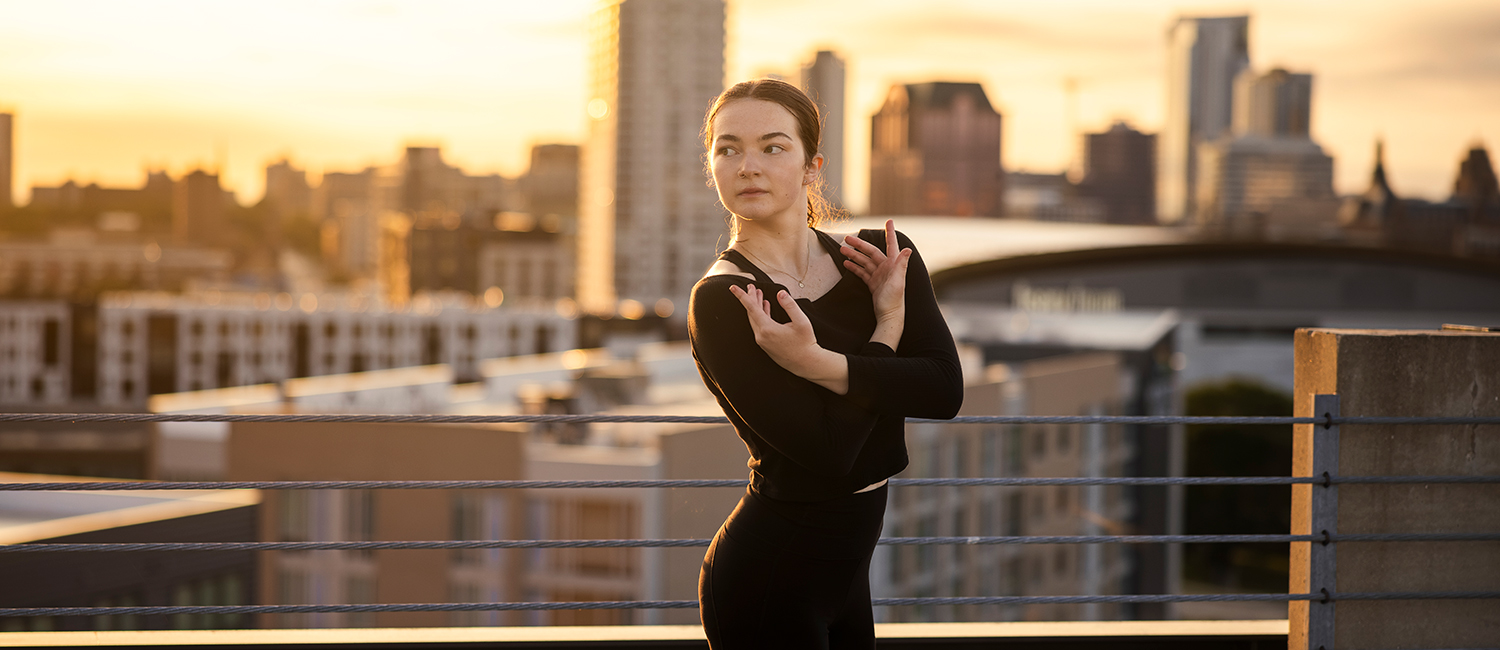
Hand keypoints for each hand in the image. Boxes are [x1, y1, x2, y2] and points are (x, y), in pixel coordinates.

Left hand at [728, 283, 847, 392]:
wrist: (806, 363)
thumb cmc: (805, 344)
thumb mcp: (801, 322)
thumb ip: (790, 305)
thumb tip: (781, 294)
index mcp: (767, 329)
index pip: (751, 308)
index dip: (742, 295)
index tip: (733, 288)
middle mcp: (761, 336)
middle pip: (751, 313)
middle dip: (751, 298)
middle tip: (751, 287)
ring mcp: (762, 341)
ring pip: (755, 319)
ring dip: (756, 306)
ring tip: (758, 295)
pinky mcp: (766, 344)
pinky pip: (759, 326)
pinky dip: (760, 315)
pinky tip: (765, 308)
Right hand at [842, 220, 910, 344]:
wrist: (889, 316)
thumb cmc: (894, 300)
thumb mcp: (898, 281)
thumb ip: (901, 264)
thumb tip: (908, 249)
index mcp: (893, 264)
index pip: (891, 245)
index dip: (890, 233)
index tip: (889, 221)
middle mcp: (887, 268)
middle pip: (871, 252)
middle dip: (859, 245)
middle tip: (847, 238)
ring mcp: (879, 275)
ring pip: (865, 261)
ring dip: (854, 256)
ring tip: (841, 250)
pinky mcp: (873, 283)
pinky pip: (863, 272)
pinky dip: (855, 267)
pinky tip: (846, 264)